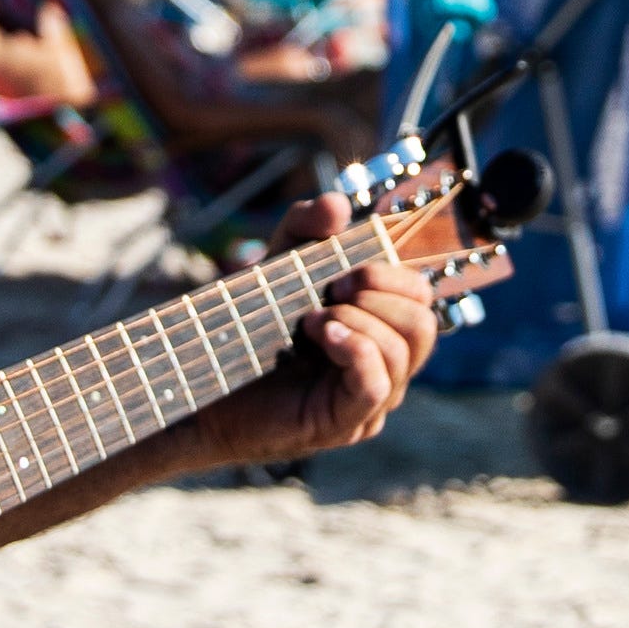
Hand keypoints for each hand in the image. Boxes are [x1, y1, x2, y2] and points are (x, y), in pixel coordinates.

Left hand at [165, 191, 474, 473]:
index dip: (392, 276)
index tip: (343, 273)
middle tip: (333, 291)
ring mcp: (369, 400)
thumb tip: (339, 204)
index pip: (421, 298)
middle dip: (381, 295)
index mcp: (379, 328)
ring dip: (358, 321)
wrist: (205, 377)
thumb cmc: (247, 325)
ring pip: (404, 352)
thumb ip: (305, 225)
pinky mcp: (347, 423)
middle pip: (424, 324)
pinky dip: (355, 349)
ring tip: (311, 320)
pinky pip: (378, 384)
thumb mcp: (277, 261)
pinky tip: (322, 336)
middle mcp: (384, 366)